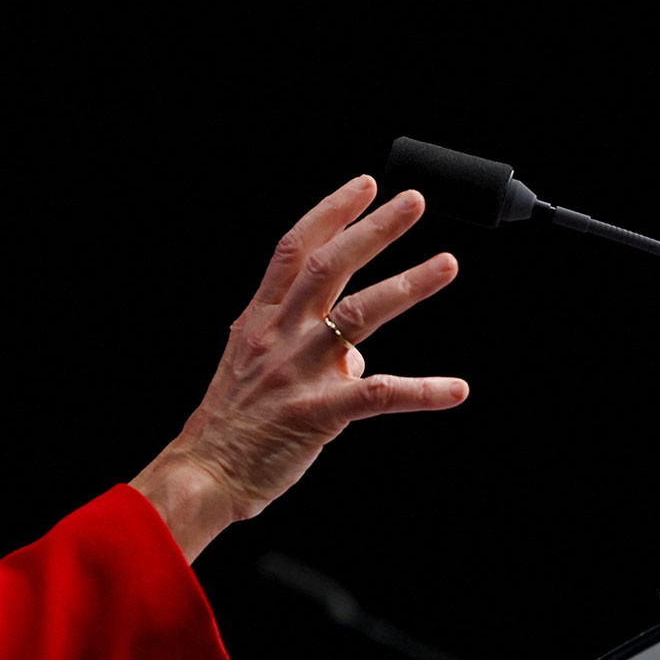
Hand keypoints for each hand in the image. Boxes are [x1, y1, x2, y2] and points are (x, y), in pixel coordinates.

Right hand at [131, 175, 468, 561]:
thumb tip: (356, 356)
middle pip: (328, 266)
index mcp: (258, 319)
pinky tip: (455, 389)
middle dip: (374, 230)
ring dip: (407, 285)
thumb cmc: (229, 424)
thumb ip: (301, 348)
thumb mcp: (252, 368)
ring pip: (358, 316)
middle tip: (414, 202)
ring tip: (446, 264)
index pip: (293, 249)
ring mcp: (296, 372)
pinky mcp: (317, 414)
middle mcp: (276, 335)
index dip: (330, 213)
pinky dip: (421, 391)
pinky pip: (378, 396)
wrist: (203, 473)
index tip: (364, 186)